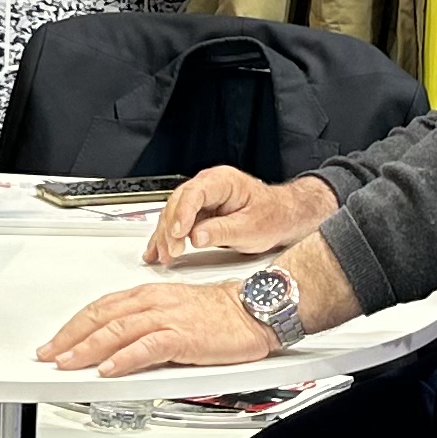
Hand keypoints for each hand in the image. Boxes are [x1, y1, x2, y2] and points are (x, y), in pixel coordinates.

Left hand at [37, 280, 277, 378]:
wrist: (255, 308)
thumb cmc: (222, 313)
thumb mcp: (176, 313)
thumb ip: (147, 326)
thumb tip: (120, 345)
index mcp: (150, 294)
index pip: (102, 307)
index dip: (74, 325)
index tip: (56, 341)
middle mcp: (154, 302)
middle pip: (101, 316)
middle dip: (70, 337)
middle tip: (48, 355)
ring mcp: (168, 318)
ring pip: (117, 330)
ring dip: (87, 348)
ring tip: (67, 364)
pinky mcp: (184, 336)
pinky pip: (147, 346)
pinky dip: (124, 358)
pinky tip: (109, 369)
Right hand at [146, 167, 337, 265]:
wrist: (282, 217)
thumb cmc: (271, 216)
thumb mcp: (250, 228)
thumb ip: (222, 232)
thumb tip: (196, 236)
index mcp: (222, 181)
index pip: (195, 193)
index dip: (183, 213)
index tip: (179, 233)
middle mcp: (208, 186)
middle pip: (178, 203)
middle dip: (170, 229)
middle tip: (170, 252)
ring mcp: (201, 199)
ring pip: (173, 214)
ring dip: (165, 236)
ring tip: (162, 256)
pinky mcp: (198, 213)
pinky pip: (177, 223)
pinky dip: (166, 238)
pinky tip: (155, 251)